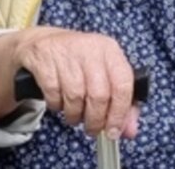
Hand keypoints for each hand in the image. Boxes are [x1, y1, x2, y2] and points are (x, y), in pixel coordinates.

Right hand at [0, 27, 139, 138]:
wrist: (46, 42)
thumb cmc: (80, 61)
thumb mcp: (105, 72)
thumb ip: (122, 102)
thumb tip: (129, 130)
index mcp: (110, 50)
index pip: (123, 84)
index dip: (119, 113)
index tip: (114, 131)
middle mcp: (90, 49)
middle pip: (99, 95)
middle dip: (95, 120)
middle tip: (93, 129)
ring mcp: (67, 54)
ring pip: (75, 98)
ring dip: (75, 115)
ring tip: (75, 115)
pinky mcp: (46, 62)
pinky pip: (54, 96)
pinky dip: (57, 106)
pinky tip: (60, 101)